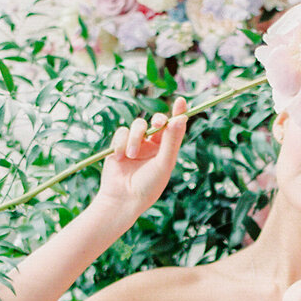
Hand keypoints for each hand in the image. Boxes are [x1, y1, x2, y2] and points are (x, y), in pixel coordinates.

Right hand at [97, 96, 187, 213]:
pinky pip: (122, 132)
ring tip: (131, 155)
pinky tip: (120, 158)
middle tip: (157, 124)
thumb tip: (181, 119)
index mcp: (167, 151)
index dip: (178, 113)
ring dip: (134, 138)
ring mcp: (136, 144)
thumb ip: (171, 141)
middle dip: (158, 120)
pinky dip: (120, 143)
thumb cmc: (148, 186)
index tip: (181, 100)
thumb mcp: (163, 164)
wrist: (122, 199)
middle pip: (157, 121)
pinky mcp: (120, 145)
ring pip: (138, 125)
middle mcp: (153, 146)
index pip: (175, 128)